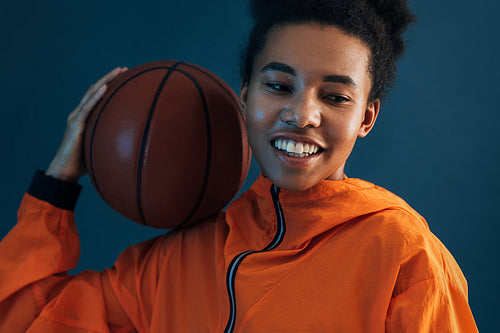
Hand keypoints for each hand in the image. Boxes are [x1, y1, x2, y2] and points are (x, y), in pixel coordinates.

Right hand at [45, 67, 127, 181]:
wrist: (66, 172)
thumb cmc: (84, 163)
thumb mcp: (101, 147)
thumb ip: (112, 141)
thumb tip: (132, 144)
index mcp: (85, 118)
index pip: (98, 97)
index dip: (109, 85)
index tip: (124, 77)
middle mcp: (79, 114)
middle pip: (96, 90)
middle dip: (110, 78)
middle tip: (124, 68)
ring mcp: (76, 118)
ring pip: (92, 94)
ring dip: (106, 81)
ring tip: (118, 71)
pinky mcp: (76, 124)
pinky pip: (88, 107)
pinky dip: (96, 96)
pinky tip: (106, 87)